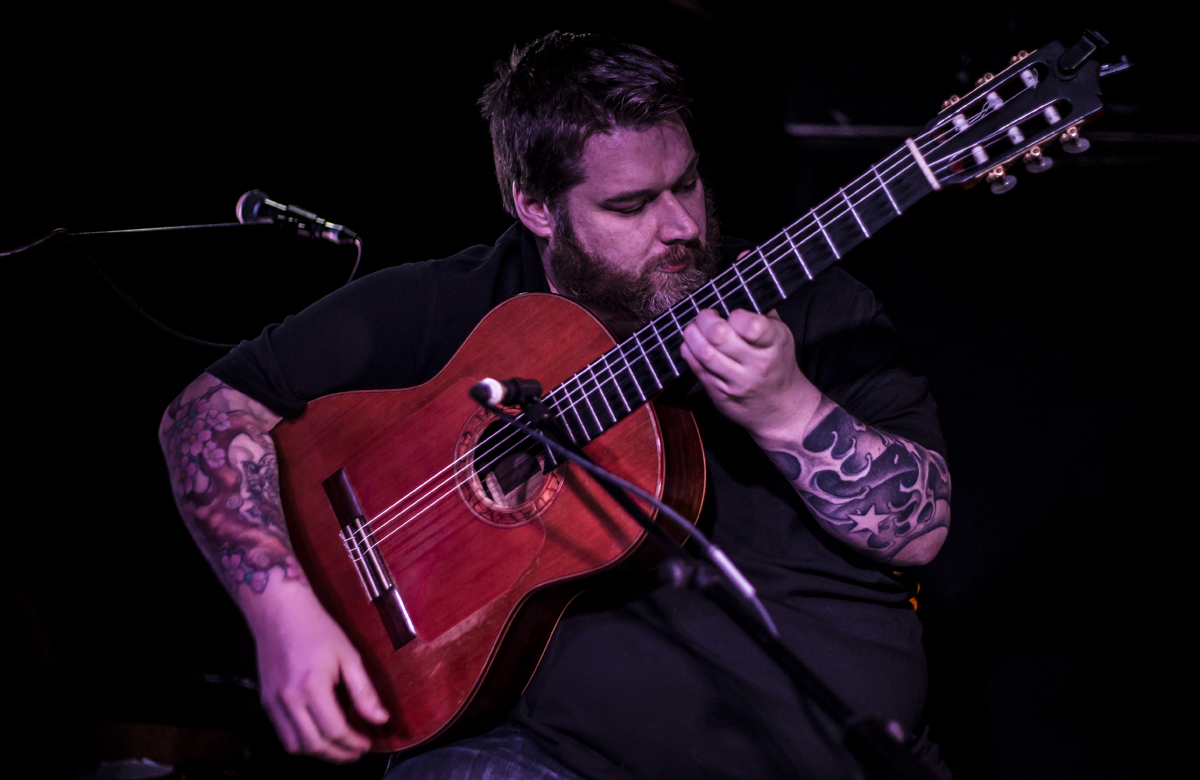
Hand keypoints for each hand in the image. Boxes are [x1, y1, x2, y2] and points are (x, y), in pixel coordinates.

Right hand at [249, 585, 388, 762]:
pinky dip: (301, 742)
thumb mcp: (348, 654)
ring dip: (319, 752)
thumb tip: (380, 719)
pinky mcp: (265, 701)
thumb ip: (364, 691)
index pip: (335, 730)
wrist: (279, 611)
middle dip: (338, 754)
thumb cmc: (317, 628)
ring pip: (295, 746)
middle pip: (314, 744)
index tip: (367, 744)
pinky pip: (282, 734)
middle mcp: (288, 699)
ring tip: (339, 748)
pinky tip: (317, 734)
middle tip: (356, 752)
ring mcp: (273, 702)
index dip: (353, 743)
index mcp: (312, 686)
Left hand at [680, 307, 820, 441]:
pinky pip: (697, 369)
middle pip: (719, 336)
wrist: (780, 408)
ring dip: (692, 335)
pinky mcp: (720, 395)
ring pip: (704, 354)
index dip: (736, 315)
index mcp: (774, 343)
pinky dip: (689, 351)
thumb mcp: (780, 334)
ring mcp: (737, 382)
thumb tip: (738, 279)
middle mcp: (756, 364)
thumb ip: (761, 310)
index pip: (751, 326)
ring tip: (694, 328)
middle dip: (705, 319)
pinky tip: (692, 344)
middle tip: (705, 315)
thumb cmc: (777, 362)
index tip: (733, 314)